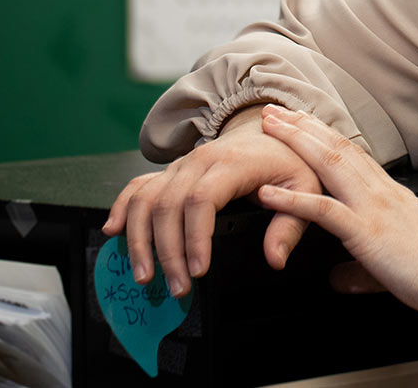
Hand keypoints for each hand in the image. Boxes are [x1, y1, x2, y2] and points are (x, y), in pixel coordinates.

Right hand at [103, 107, 320, 296]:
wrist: (269, 131)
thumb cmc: (287, 160)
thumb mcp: (305, 187)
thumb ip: (290, 223)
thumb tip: (275, 258)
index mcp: (232, 163)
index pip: (202, 199)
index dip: (195, 237)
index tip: (198, 270)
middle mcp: (200, 160)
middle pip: (169, 205)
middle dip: (168, 251)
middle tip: (178, 287)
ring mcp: (181, 166)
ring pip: (146, 198)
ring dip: (139, 238)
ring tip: (144, 274)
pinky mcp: (171, 172)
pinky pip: (138, 187)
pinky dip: (121, 207)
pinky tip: (113, 231)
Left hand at [255, 104, 417, 346]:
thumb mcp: (397, 266)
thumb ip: (363, 271)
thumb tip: (338, 280)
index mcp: (391, 195)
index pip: (354, 154)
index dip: (325, 135)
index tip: (303, 121)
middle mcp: (381, 192)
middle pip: (336, 148)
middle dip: (303, 127)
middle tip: (274, 110)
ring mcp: (374, 208)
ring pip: (330, 164)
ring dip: (295, 143)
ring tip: (269, 127)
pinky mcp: (367, 232)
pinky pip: (324, 211)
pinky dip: (292, 200)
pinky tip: (267, 193)